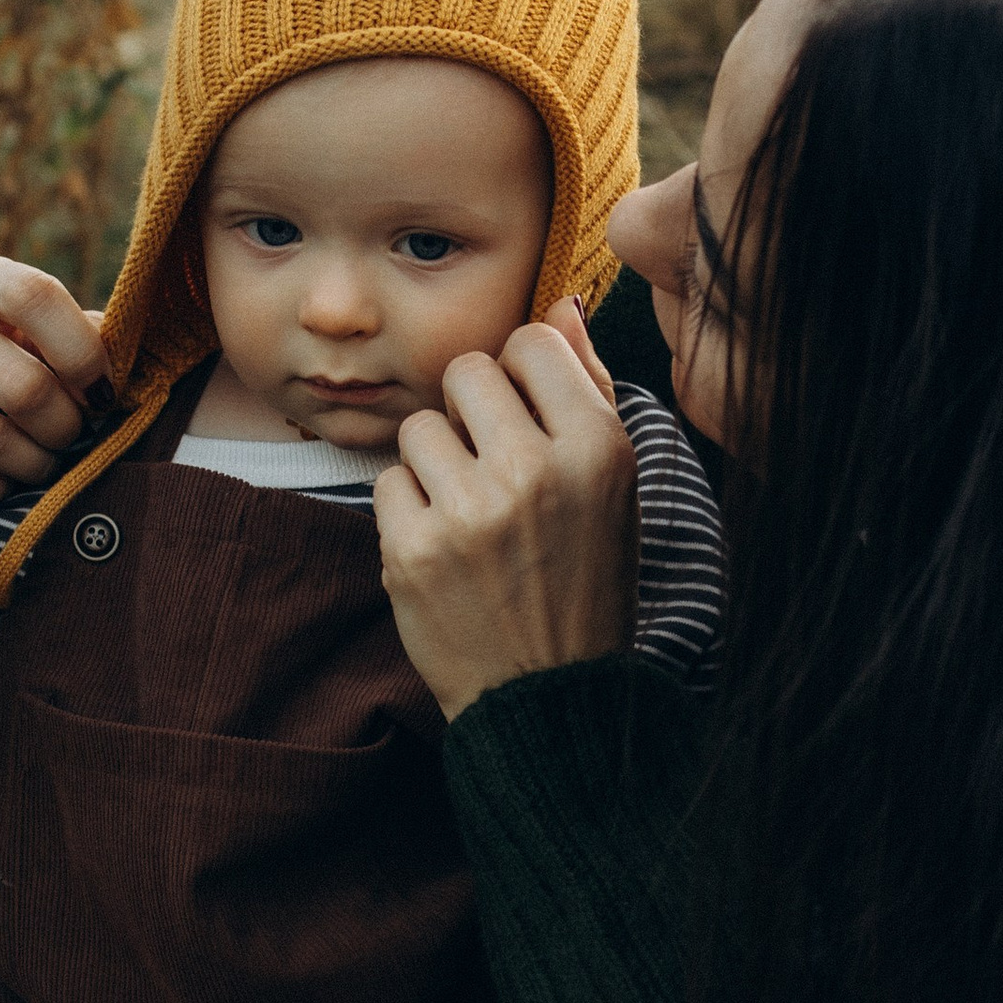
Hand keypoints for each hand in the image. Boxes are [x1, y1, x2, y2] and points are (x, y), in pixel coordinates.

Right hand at [0, 255, 111, 505]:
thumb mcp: (14, 319)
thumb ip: (71, 333)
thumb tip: (124, 374)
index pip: (35, 297)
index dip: (83, 353)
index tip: (103, 391)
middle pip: (23, 387)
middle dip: (66, 425)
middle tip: (75, 432)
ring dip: (36, 461)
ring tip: (45, 456)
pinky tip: (3, 472)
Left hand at [375, 302, 635, 723]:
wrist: (548, 696)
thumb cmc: (587, 580)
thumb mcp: (615, 486)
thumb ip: (587, 389)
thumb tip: (559, 305)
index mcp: (598, 449)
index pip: (531, 342)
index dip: (521, 375)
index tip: (526, 417)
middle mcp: (534, 472)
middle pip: (464, 373)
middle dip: (472, 413)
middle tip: (492, 468)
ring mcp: (468, 513)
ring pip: (420, 428)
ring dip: (436, 464)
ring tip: (470, 513)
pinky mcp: (412, 550)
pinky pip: (388, 482)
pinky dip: (409, 512)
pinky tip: (445, 548)